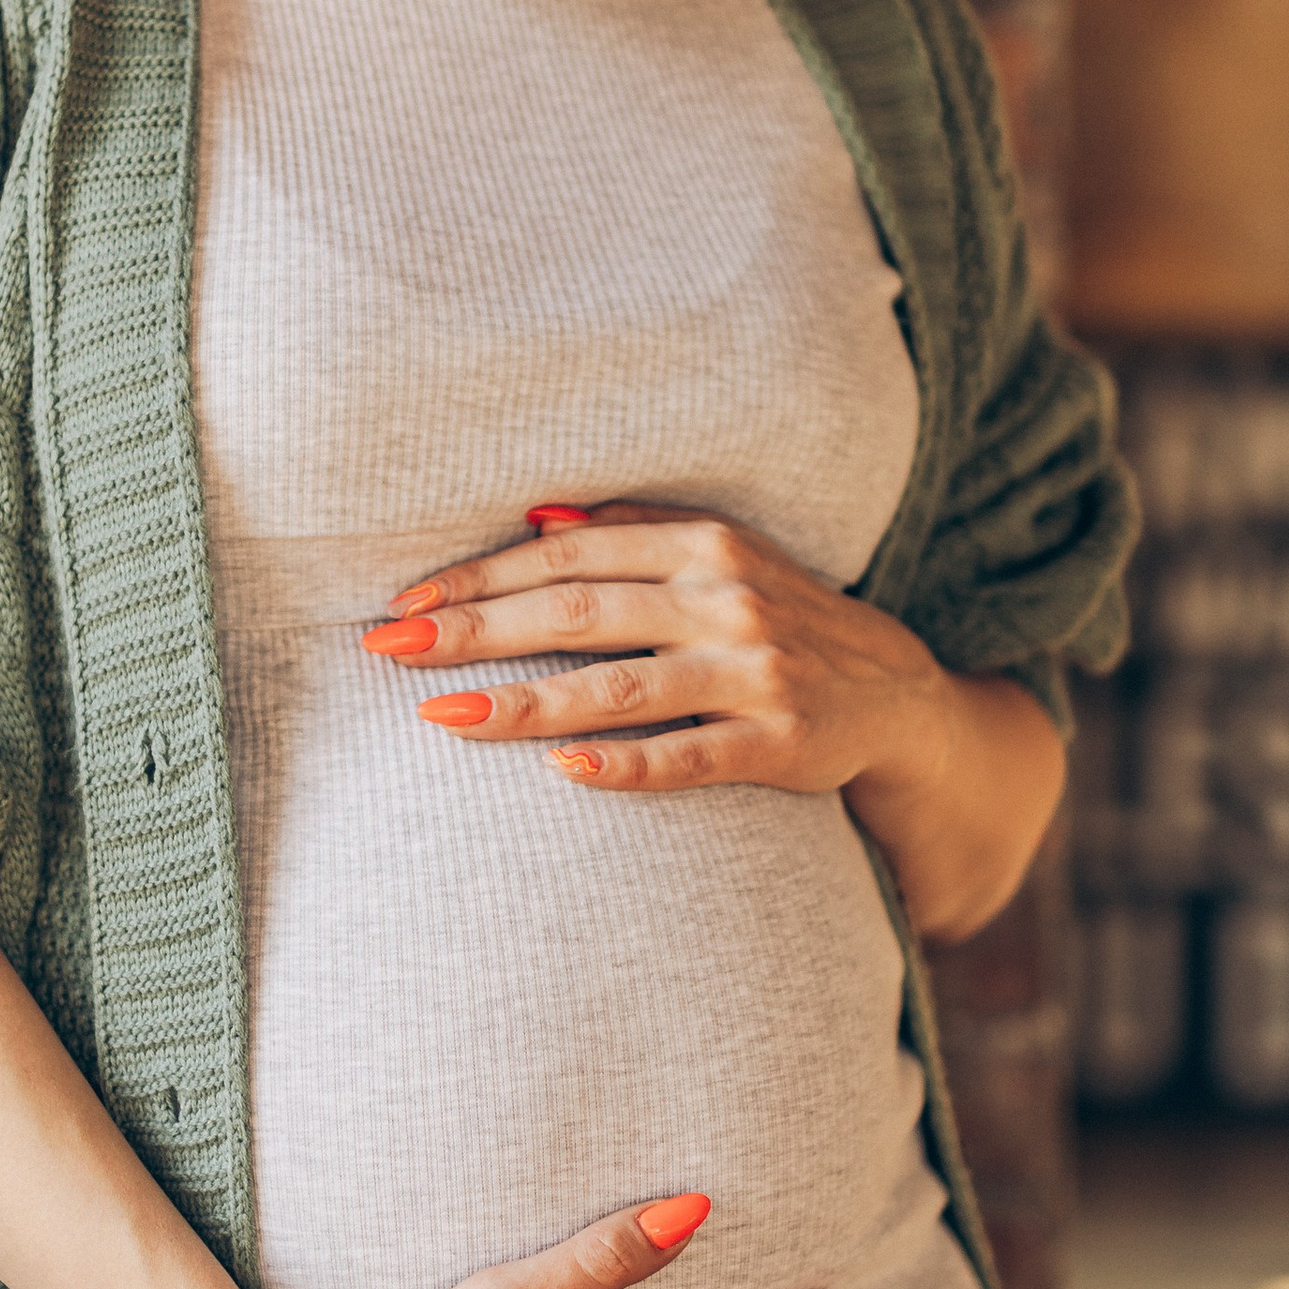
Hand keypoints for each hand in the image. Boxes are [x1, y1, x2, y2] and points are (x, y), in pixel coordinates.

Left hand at [362, 500, 950, 804]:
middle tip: (388, 650)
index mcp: (705, 544)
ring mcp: (754, 674)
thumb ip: (636, 529)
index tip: (405, 602)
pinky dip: (624, 763)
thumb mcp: (722, 555)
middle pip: (579, 614)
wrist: (899, 694)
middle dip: (476, 630)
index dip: (482, 577)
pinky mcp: (780, 744)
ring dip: (525, 703)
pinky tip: (560, 769)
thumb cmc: (781, 619)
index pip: (570, 556)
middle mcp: (728, 599)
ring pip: (620, 688)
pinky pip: (689, 758)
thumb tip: (534, 519)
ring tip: (443, 716)